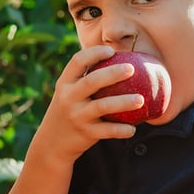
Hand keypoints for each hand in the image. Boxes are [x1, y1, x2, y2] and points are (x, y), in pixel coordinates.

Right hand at [35, 45, 142, 162]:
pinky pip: (107, 131)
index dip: (95, 53)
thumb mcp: (70, 92)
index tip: (112, 51)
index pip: (77, 61)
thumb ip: (86, 78)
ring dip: (123, 102)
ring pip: (102, 106)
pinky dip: (121, 130)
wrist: (52, 142)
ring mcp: (77, 116)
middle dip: (113, 73)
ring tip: (141, 99)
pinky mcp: (85, 133)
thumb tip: (119, 59)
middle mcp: (69, 98)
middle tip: (132, 68)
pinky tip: (133, 128)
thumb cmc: (70, 109)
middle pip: (92, 81)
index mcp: (65, 83)